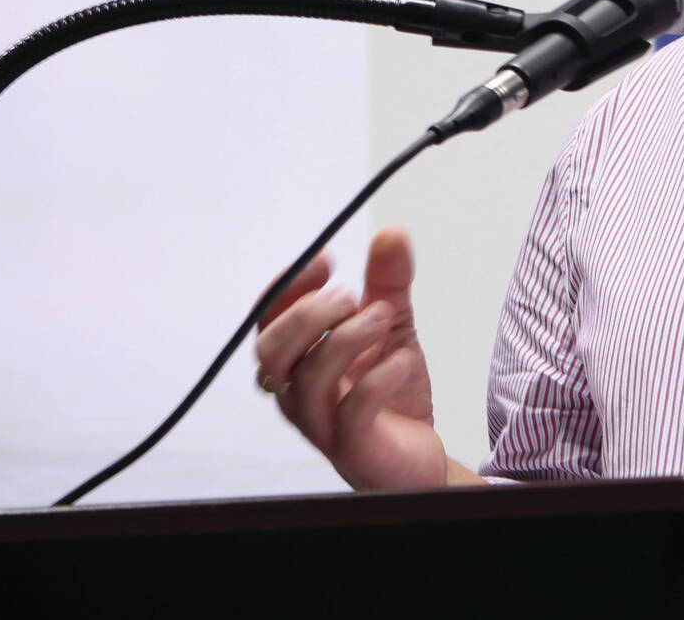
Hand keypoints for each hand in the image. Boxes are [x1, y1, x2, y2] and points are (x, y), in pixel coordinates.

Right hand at [253, 226, 458, 490]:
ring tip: (383, 317)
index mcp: (297, 358)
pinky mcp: (353, 446)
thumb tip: (391, 231)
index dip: (288, 285)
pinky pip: (351, 413)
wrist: (416, 453)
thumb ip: (388, 280)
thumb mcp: (392, 324)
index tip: (328, 261)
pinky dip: (377, 380)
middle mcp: (297, 392)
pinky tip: (403, 360)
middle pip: (271, 351)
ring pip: (307, 381)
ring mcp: (321, 423)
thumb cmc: (389, 390)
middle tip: (352, 297)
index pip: (267, 318)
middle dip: (307, 315)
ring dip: (346, 339)